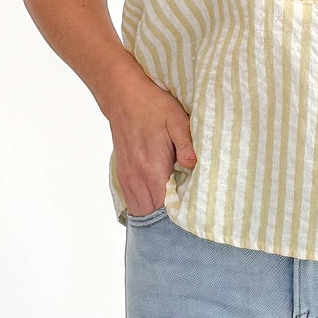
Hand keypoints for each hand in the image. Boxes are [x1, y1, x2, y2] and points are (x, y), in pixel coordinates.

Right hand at [107, 70, 195, 214]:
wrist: (123, 96)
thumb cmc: (153, 106)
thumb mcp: (177, 120)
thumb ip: (186, 144)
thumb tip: (194, 163)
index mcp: (152, 169)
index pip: (165, 209)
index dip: (180, 217)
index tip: (194, 217)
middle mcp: (137, 178)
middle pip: (152, 216)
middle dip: (169, 220)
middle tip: (188, 217)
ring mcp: (127, 178)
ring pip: (140, 212)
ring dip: (156, 215)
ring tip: (174, 212)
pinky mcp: (123, 174)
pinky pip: (132, 202)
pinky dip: (145, 207)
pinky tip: (159, 202)